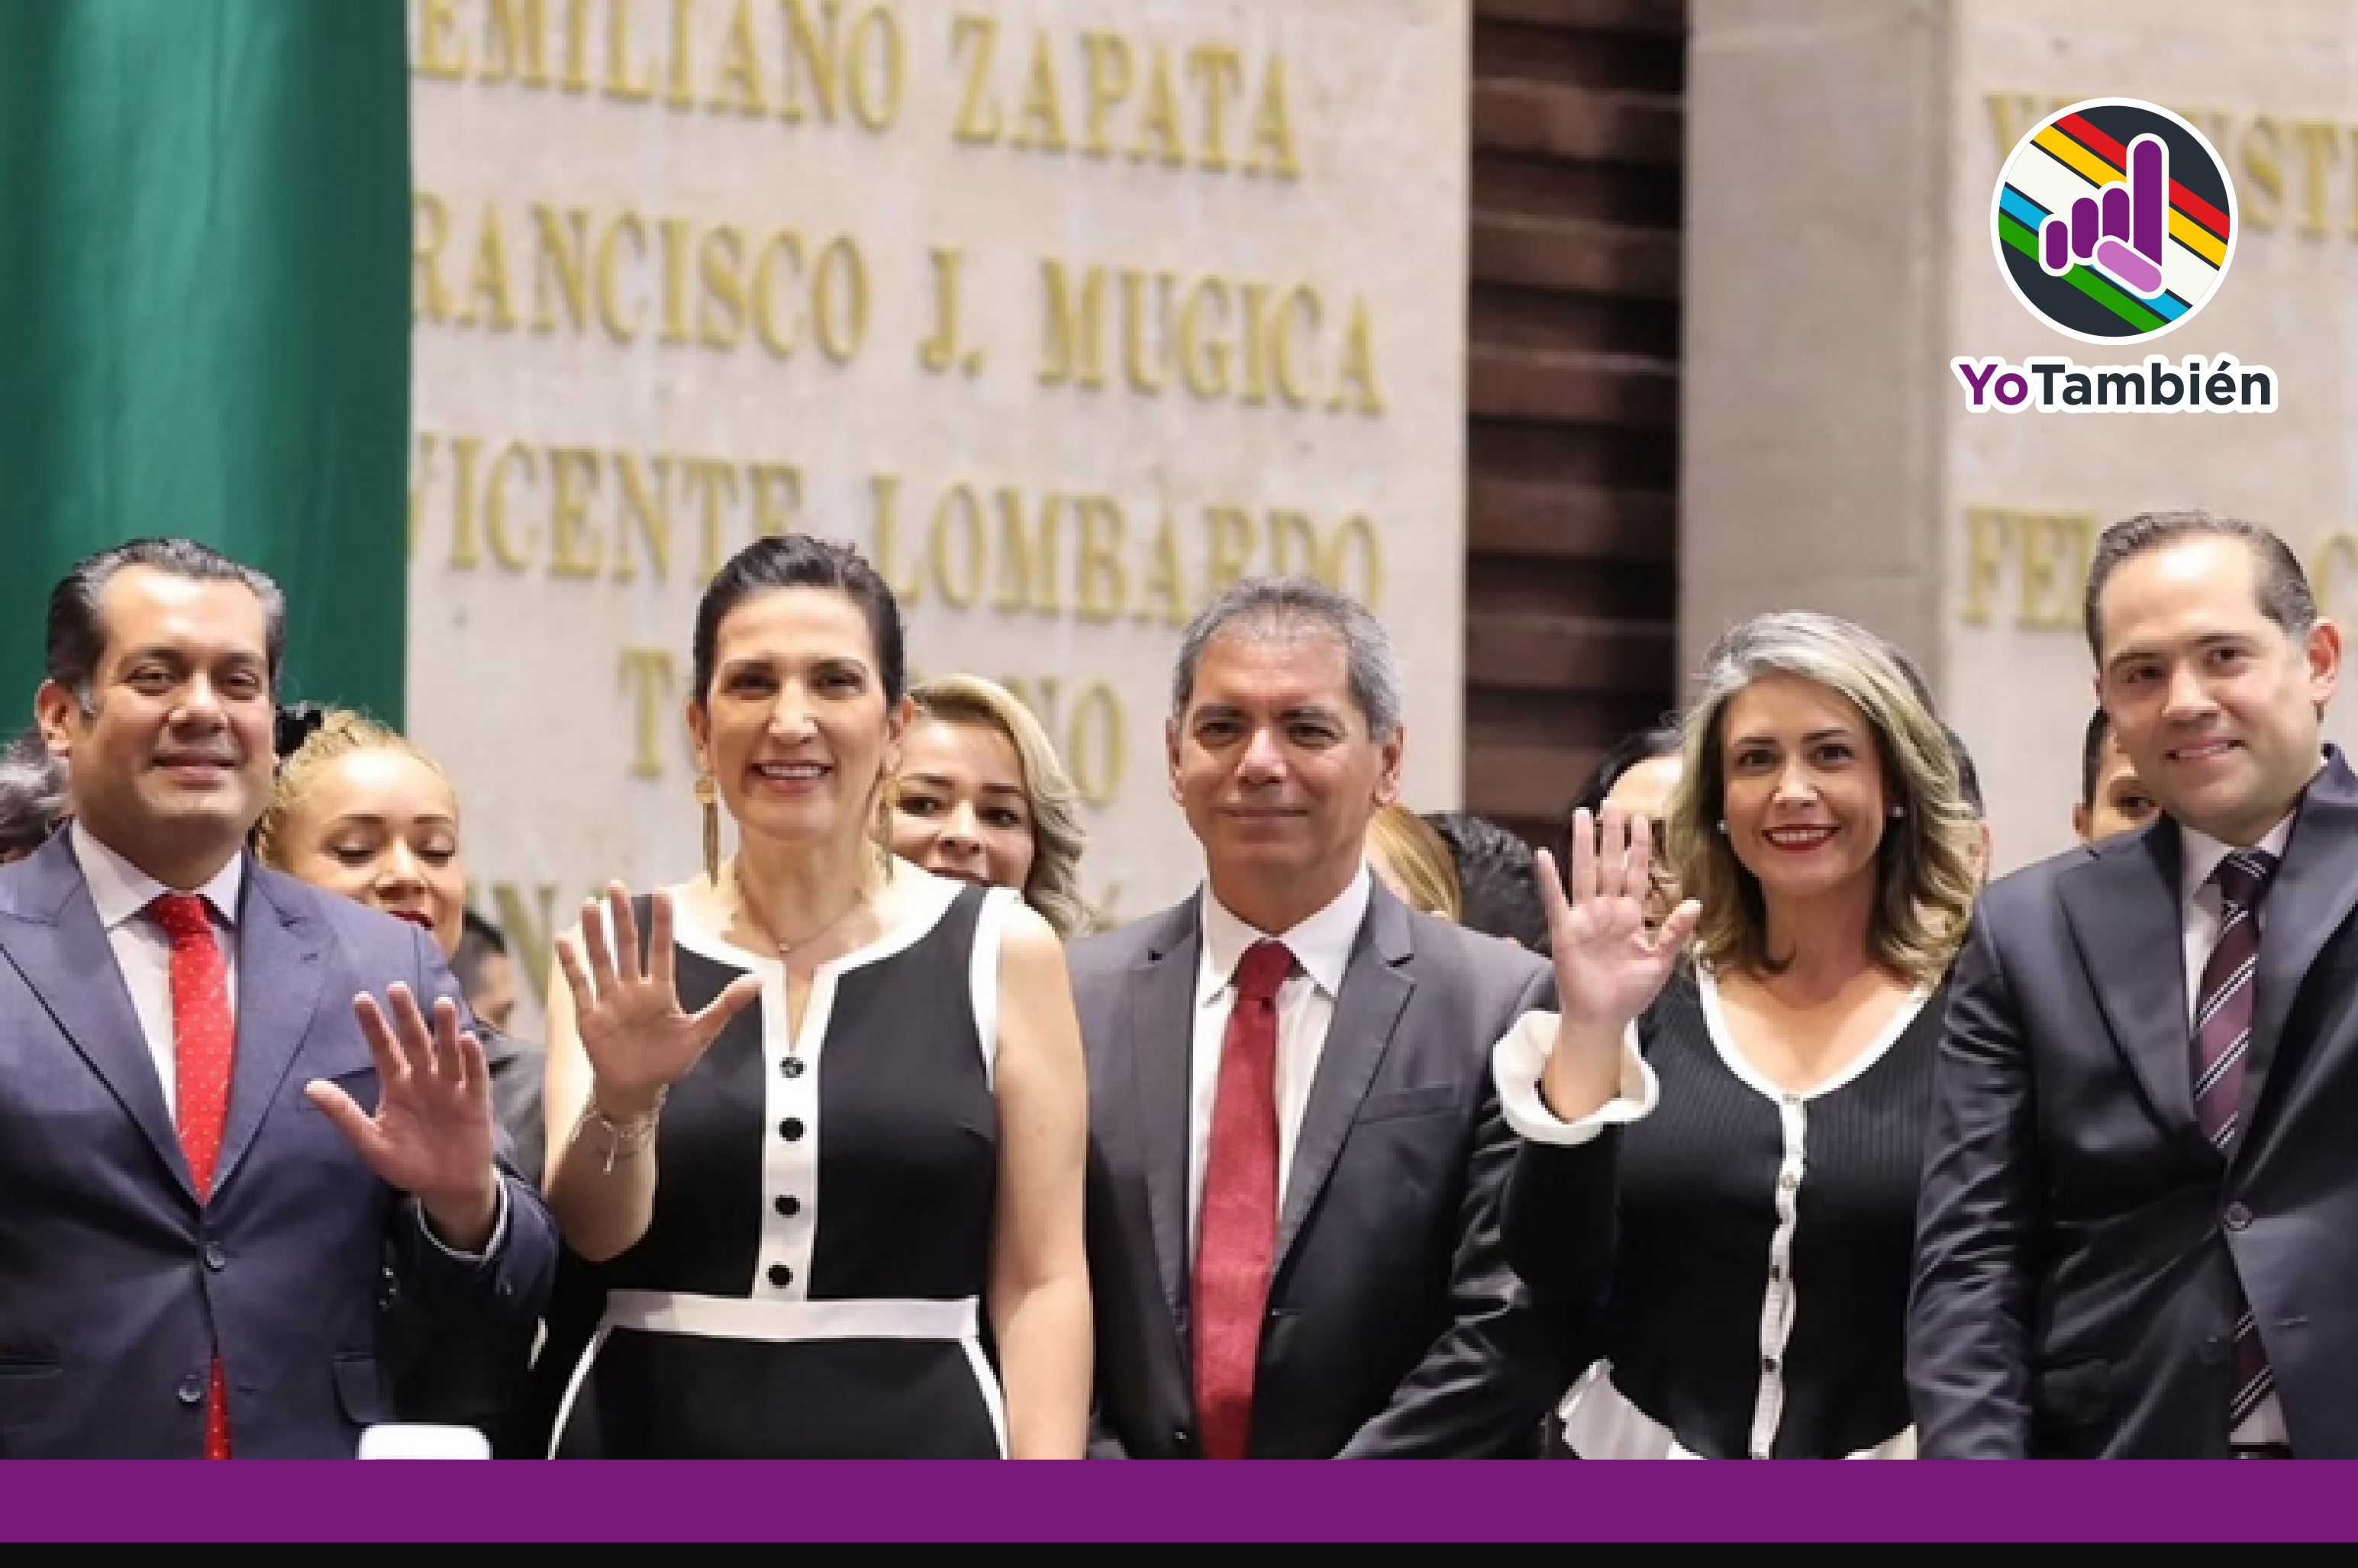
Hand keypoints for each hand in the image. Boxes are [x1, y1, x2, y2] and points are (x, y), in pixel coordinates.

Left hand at [306, 984, 500, 1247]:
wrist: (445, 1187)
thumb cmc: (407, 1164)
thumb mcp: (371, 1142)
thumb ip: (344, 1114)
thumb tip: (309, 1086)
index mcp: (397, 1085)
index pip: (383, 1049)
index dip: (374, 1025)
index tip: (361, 999)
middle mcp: (424, 1079)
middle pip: (415, 1041)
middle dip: (406, 1016)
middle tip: (397, 988)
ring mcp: (451, 1087)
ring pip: (446, 1052)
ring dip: (445, 1029)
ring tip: (441, 1004)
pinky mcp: (475, 1101)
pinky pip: (474, 1076)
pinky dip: (472, 1059)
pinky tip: (467, 1041)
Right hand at [553, 884, 762, 1116]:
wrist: (639, 1090)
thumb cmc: (670, 1061)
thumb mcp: (701, 1033)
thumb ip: (726, 1006)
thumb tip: (758, 982)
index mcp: (661, 991)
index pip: (661, 949)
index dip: (661, 922)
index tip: (661, 891)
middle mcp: (634, 989)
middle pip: (628, 946)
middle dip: (623, 917)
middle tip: (616, 885)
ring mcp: (610, 1000)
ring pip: (602, 959)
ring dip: (596, 933)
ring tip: (591, 904)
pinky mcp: (590, 1016)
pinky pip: (580, 985)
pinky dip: (571, 964)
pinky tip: (563, 940)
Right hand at [1533, 806, 1699, 1118]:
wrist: (1604, 1018)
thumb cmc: (1631, 992)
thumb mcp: (1660, 962)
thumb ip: (1674, 931)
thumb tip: (1695, 902)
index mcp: (1631, 915)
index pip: (1636, 872)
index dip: (1639, 846)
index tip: (1642, 818)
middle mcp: (1607, 910)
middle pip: (1609, 864)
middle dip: (1611, 834)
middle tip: (1612, 803)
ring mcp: (1585, 918)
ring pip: (1584, 873)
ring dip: (1583, 845)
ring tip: (1581, 816)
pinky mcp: (1565, 932)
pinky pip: (1555, 901)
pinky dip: (1549, 880)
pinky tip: (1545, 856)